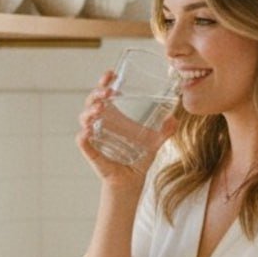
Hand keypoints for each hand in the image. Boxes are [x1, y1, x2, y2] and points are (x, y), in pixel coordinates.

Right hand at [77, 71, 176, 189]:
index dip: (104, 82)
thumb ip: (165, 132)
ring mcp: (95, 137)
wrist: (131, 182)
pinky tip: (86, 133)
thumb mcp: (154, 142)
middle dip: (97, 93)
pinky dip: (82, 137)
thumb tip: (175, 119)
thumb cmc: (138, 158)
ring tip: (100, 109)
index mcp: (113, 116)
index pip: (104, 94)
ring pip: (84, 118)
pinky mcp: (92, 152)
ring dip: (89, 111)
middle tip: (108, 92)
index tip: (111, 74)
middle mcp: (101, 123)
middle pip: (92, 101)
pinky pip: (83, 143)